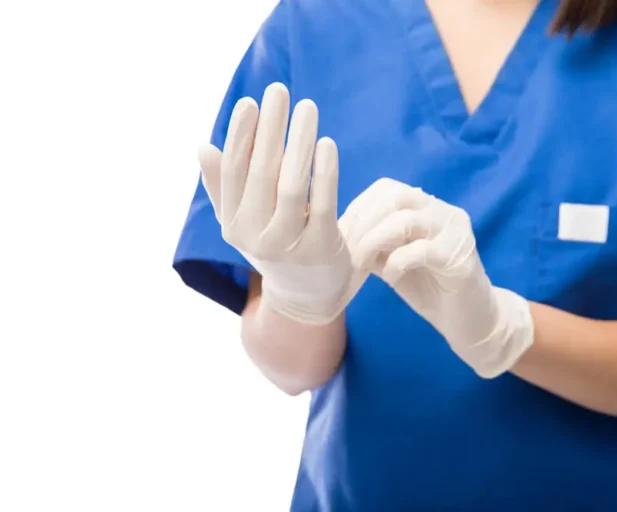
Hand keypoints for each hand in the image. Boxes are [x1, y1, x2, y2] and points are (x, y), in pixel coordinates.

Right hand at [198, 82, 365, 324]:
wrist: (308, 297)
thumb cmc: (276, 246)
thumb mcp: (244, 222)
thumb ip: (223, 187)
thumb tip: (203, 146)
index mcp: (233, 225)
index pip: (233, 173)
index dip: (240, 136)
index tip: (249, 102)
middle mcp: (256, 237)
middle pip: (262, 173)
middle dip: (270, 127)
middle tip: (279, 90)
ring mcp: (289, 246)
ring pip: (292, 186)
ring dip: (299, 141)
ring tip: (307, 107)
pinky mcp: (322, 249)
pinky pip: (324, 204)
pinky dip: (325, 172)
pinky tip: (326, 143)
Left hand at [340, 178, 533, 377]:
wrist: (469, 321)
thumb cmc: (429, 289)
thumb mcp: (392, 261)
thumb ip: (373, 245)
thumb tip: (339, 234)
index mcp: (427, 208)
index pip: (387, 189)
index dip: (360, 208)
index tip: (342, 234)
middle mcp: (443, 212)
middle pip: (395, 196)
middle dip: (364, 222)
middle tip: (349, 250)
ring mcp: (455, 232)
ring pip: (406, 220)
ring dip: (374, 241)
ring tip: (362, 264)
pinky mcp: (460, 257)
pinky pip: (421, 250)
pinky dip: (397, 262)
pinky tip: (389, 278)